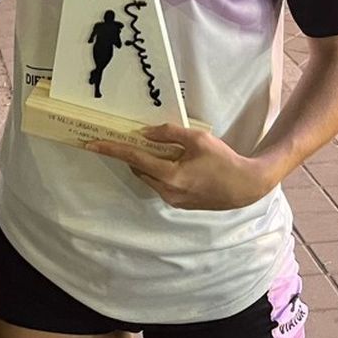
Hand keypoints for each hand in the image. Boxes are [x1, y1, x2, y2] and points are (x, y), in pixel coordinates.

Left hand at [88, 125, 274, 210]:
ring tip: (161, 149)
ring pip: (149, 177)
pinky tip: (174, 162)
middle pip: (139, 169)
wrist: (245, 187)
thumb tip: (145, 133)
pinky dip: (159, 171)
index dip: (112, 150)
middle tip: (135, 139)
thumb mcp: (198, 139)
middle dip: (134, 154)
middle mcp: (167, 191)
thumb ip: (169, 134)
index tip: (92, 144)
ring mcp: (172, 200)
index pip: (134, 159)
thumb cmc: (223, 160)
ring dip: (148, 163)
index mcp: (170, 175)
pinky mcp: (179, 204)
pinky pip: (160, 184)